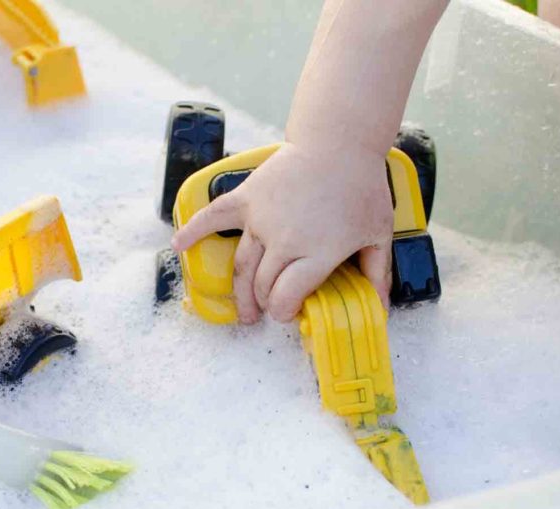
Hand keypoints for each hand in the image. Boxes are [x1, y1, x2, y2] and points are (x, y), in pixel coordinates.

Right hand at [171, 142, 393, 323]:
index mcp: (316, 254)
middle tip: (267, 312)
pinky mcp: (247, 198)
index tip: (288, 315)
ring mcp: (262, 220)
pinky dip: (194, 231)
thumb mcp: (378, 232)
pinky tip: (179, 244)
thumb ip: (376, 271)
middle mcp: (285, 241)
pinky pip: (214, 217)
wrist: (339, 142)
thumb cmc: (361, 187)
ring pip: (243, 266)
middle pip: (264, 286)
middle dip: (266, 304)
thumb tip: (380, 308)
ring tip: (243, 309)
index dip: (285, 312)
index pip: (287, 297)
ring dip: (240, 291)